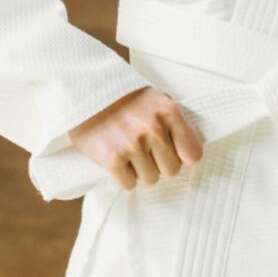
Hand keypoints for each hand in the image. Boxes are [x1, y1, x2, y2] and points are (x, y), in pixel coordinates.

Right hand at [68, 86, 203, 189]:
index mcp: (169, 112)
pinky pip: (128, 184)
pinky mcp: (112, 158)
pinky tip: (116, 161)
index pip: (193, 154)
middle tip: (143, 151)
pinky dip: (122, 178)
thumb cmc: (123, 98)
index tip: (171, 152)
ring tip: (127, 152)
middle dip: (158, 164)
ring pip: (150, 179)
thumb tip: (188, 150)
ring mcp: (133, 144)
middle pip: (171, 170)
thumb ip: (173, 122)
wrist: (84, 91)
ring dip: (139, 171)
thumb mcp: (156, 99)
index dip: (182, 156)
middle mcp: (153, 129)